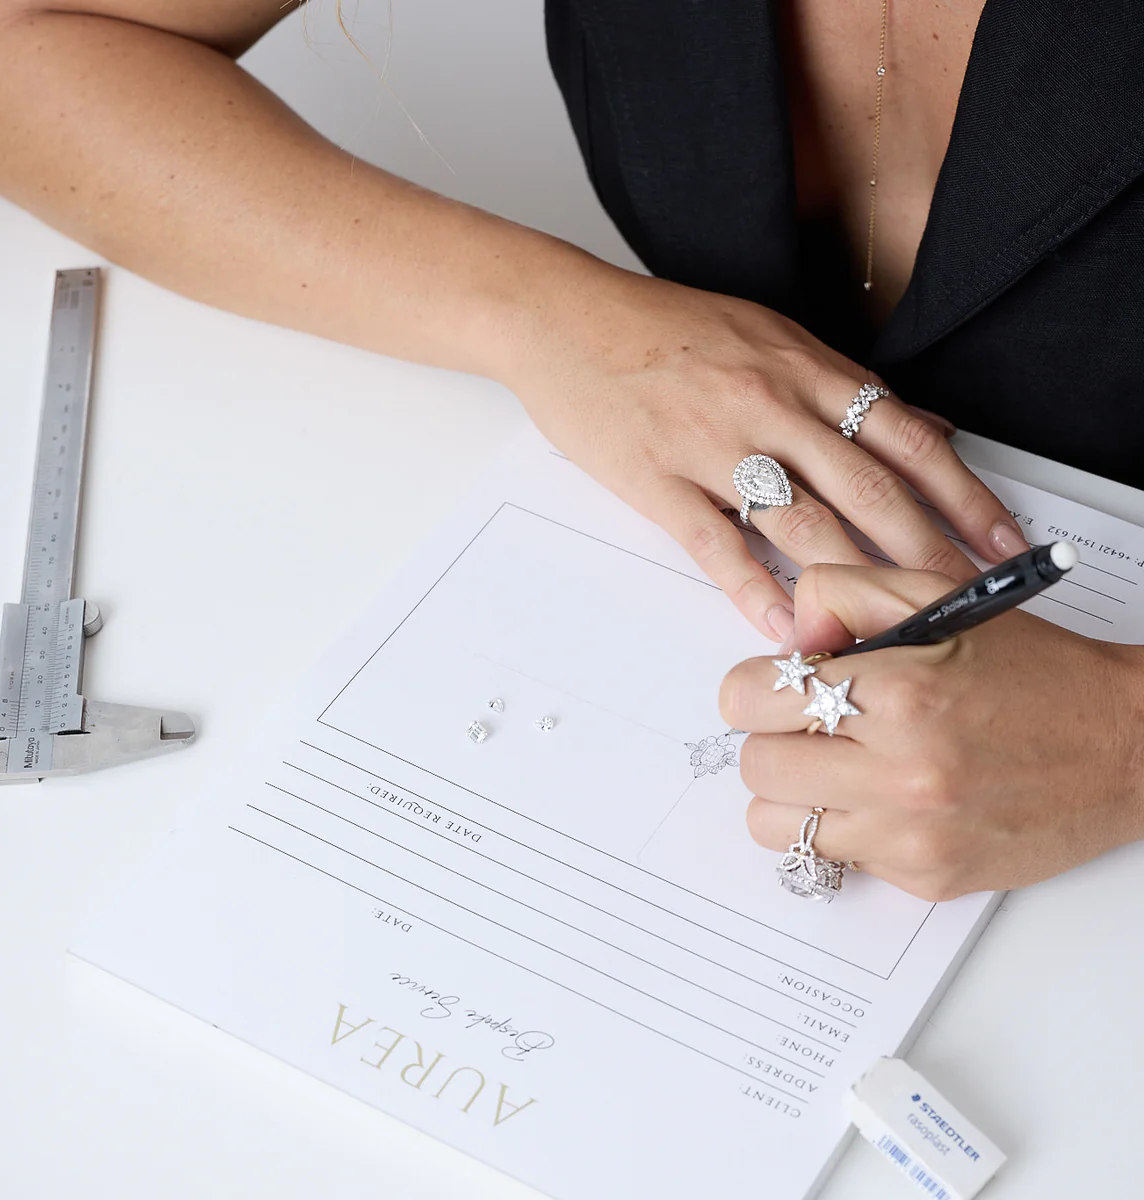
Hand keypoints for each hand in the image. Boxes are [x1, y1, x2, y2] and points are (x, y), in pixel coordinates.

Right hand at [507, 264, 1028, 639]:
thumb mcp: (765, 334)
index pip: (907, 438)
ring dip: (856, 581)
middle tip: (967, 602)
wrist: (563, 318)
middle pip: (869, 489)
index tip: (1001, 541)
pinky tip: (784, 625)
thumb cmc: (660, 327)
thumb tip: (915, 420)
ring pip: (803, 522)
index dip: (963, 494)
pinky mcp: (658, 480)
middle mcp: (771, 404)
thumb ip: (839, 384)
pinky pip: (716, 543)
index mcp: (803, 367)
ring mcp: (713, 444)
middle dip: (928, 553)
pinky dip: (753, 589)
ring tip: (896, 631)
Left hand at [718, 564, 1143, 898]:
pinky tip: (887, 798)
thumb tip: (784, 641)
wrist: (1126, 748)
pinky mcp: (927, 879)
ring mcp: (912, 836)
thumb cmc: (1034, 673)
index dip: (753, 687)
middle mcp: (902, 772)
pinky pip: (836, 858)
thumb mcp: (936, 599)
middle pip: (754, 767)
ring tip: (837, 767)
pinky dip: (846, 828)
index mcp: (900, 692)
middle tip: (810, 726)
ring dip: (793, 794)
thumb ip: (841, 596)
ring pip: (774, 825)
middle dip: (771, 739)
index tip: (774, 687)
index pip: (749, 700)